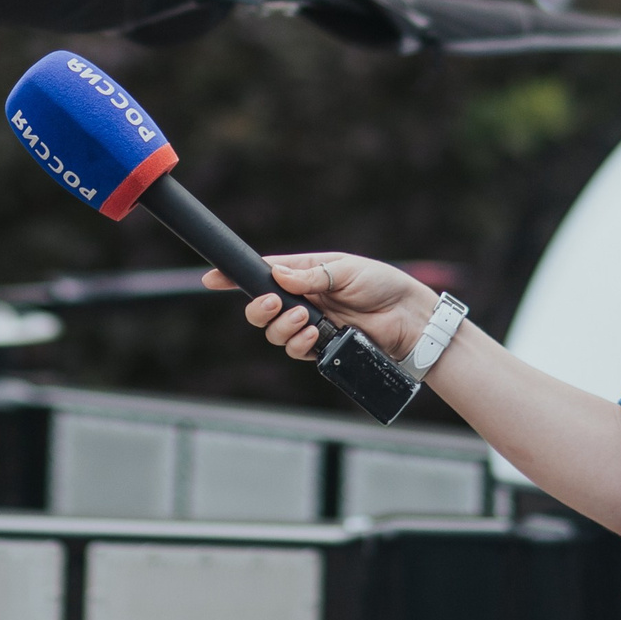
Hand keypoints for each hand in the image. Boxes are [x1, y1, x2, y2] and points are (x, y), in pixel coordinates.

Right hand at [204, 253, 434, 360]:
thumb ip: (311, 275)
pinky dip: (298, 343)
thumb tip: (279, 276)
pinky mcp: (321, 346)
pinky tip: (314, 335)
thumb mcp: (346, 270)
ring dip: (283, 327)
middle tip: (275, 303)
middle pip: (260, 309)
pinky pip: (296, 349)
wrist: (408, 317)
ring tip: (307, 319)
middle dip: (259, 309)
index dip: (234, 277)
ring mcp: (310, 324)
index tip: (212, 279)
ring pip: (274, 333)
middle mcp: (302, 299)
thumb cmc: (382, 285)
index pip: (263, 273)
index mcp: (304, 274)